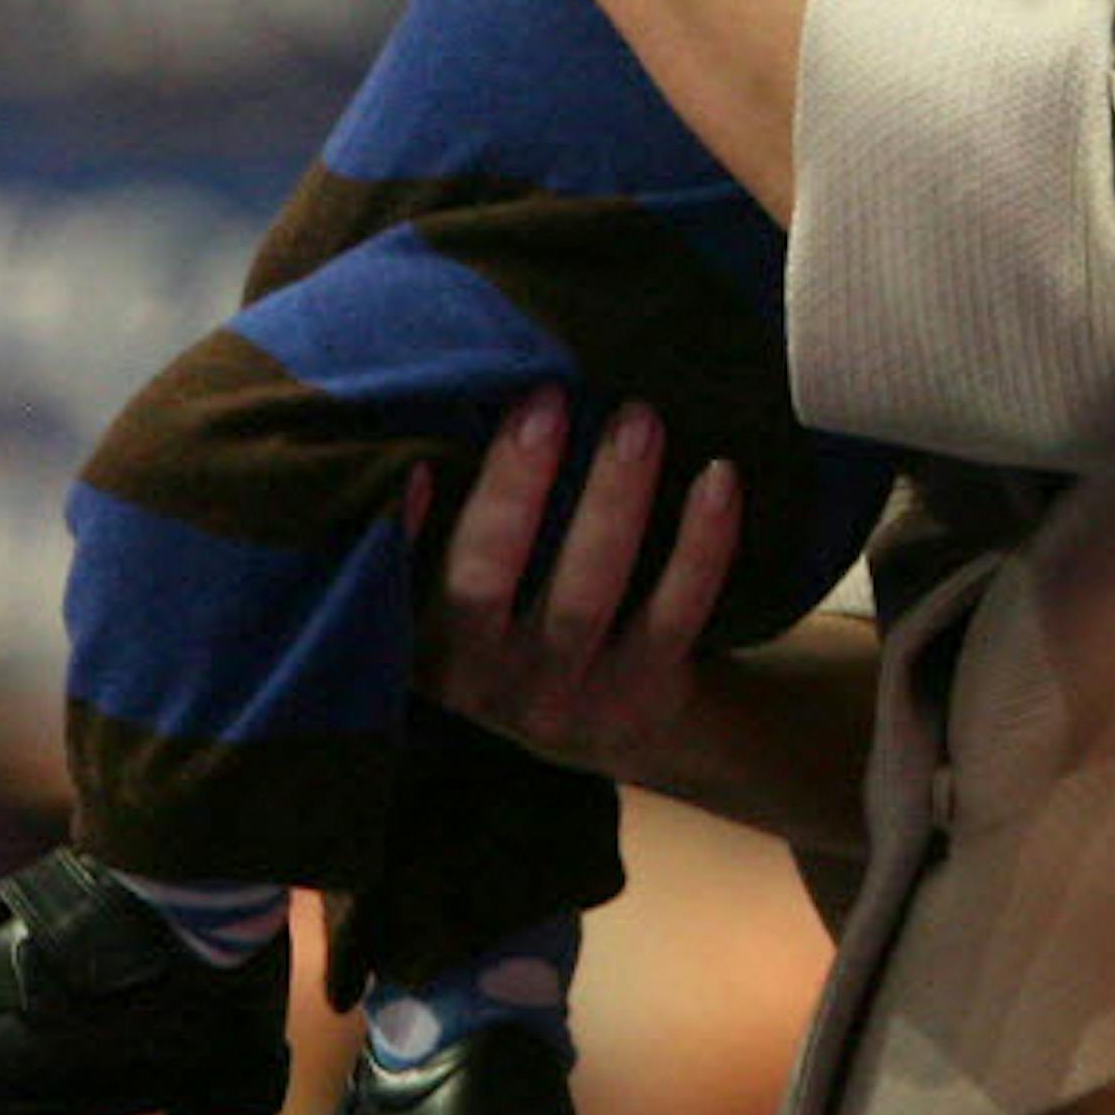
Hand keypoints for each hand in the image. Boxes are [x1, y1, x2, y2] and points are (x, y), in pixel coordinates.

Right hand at [409, 390, 742, 784]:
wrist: (613, 718)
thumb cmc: (523, 614)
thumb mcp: (470, 593)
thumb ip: (448, 524)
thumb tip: (457, 396)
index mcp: (429, 640)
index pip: (396, 584)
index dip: (401, 531)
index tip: (413, 461)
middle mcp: (486, 679)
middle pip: (488, 581)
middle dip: (515, 486)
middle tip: (548, 397)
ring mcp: (566, 697)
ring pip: (586, 596)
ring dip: (613, 501)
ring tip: (638, 419)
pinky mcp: (643, 696)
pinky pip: (674, 616)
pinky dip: (700, 546)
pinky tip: (718, 477)